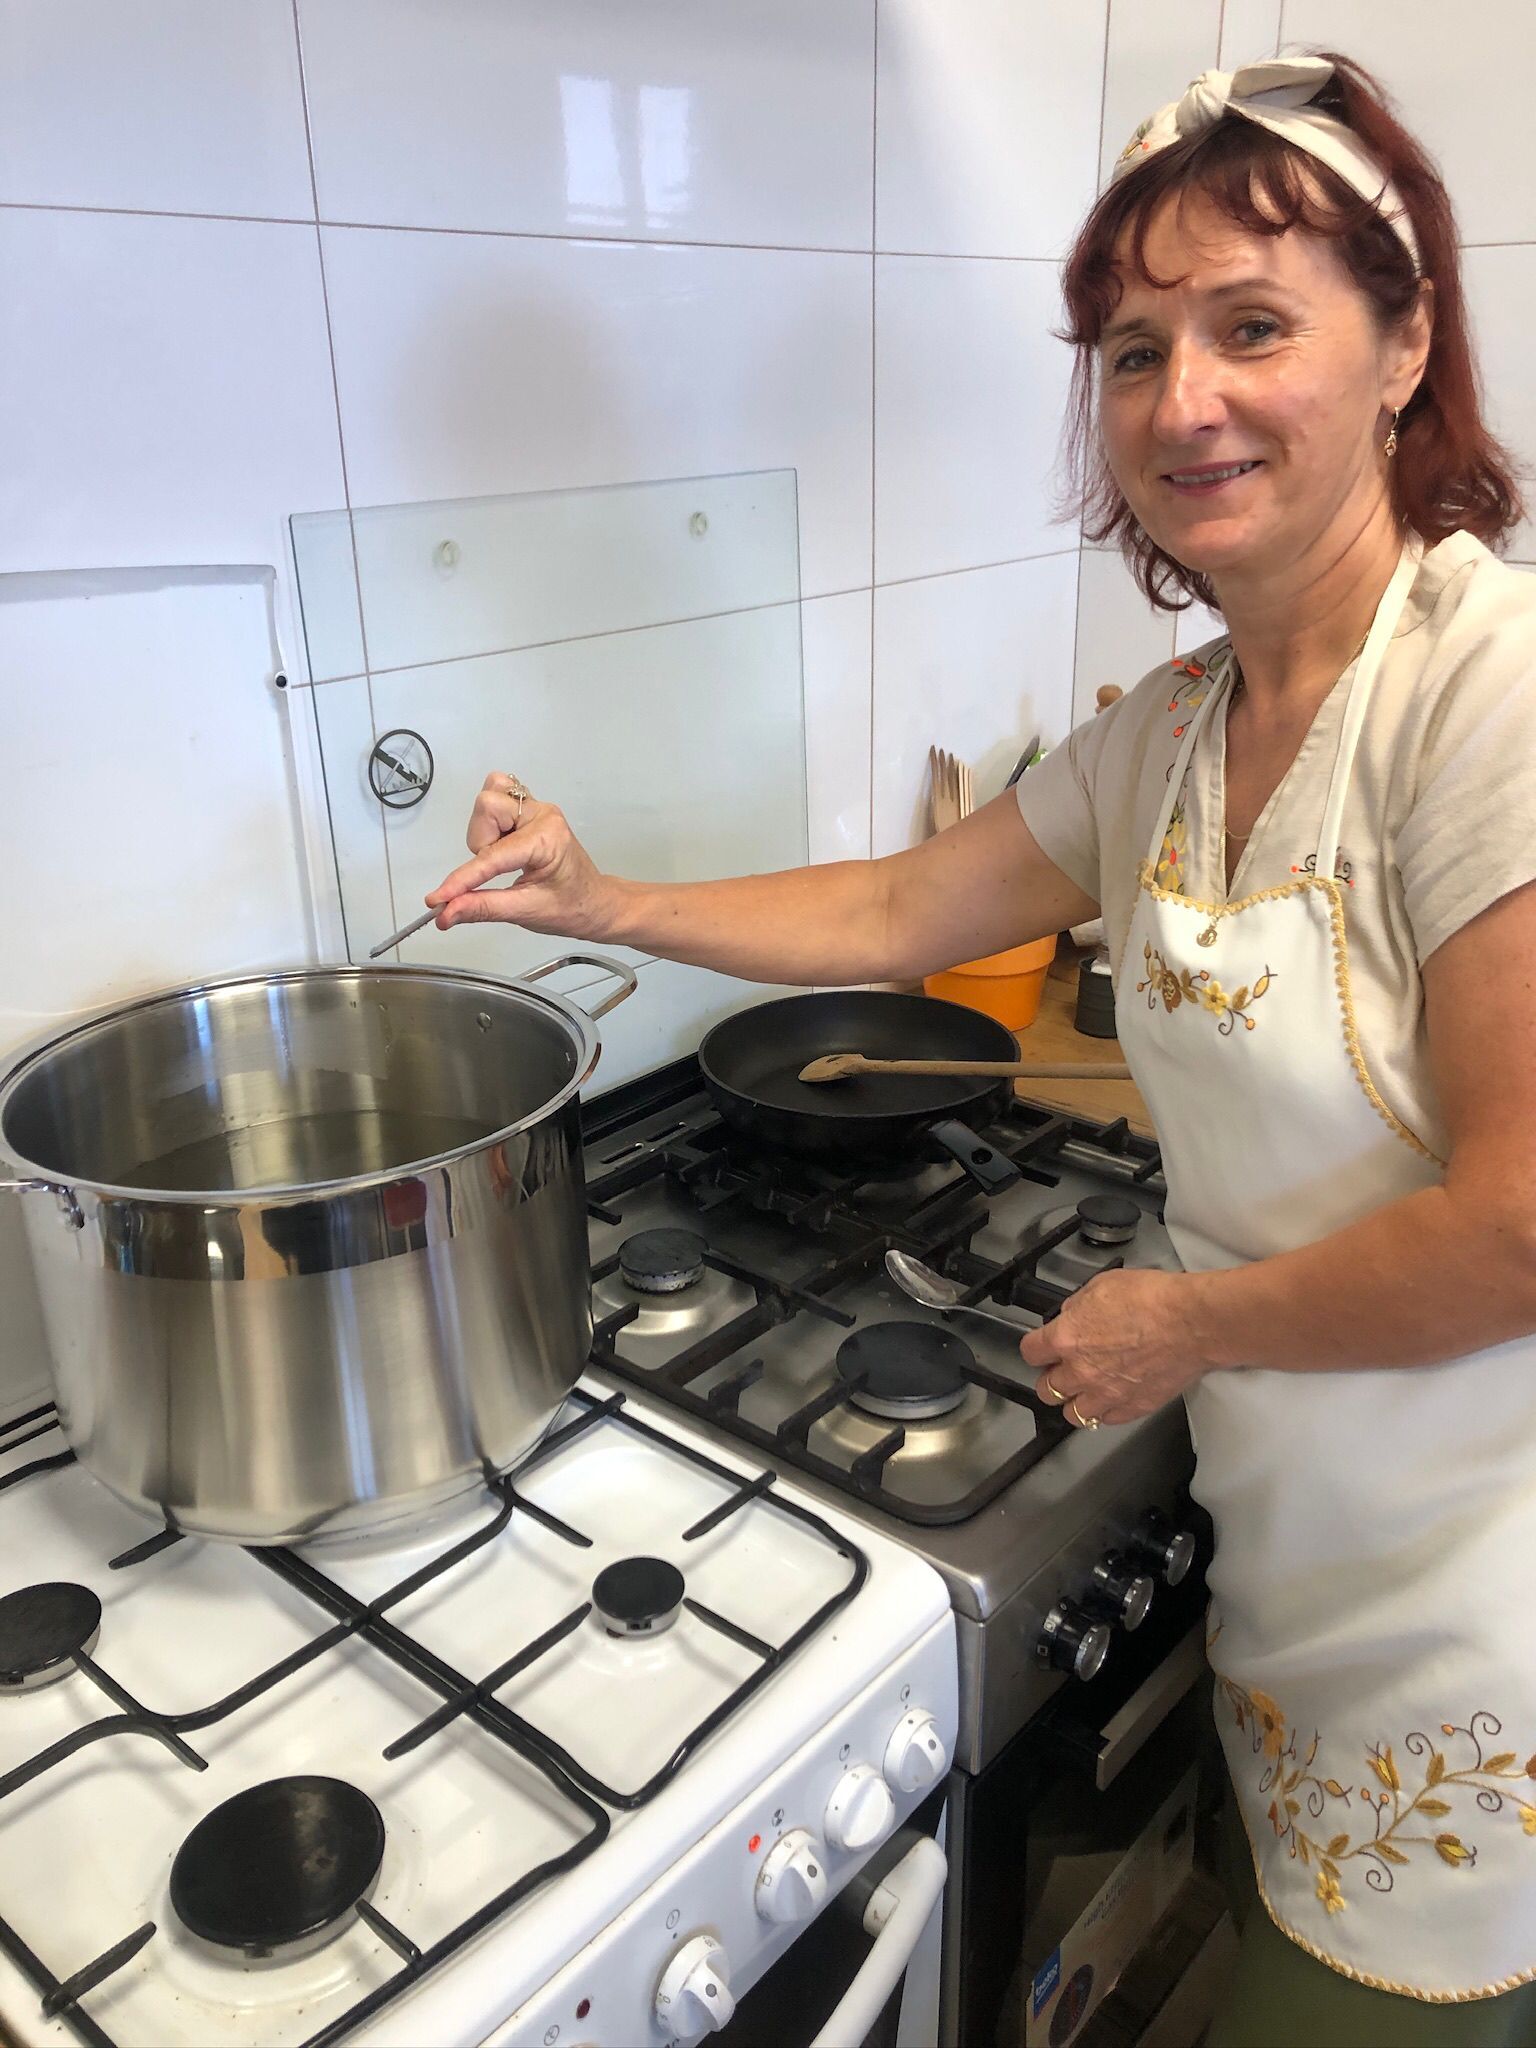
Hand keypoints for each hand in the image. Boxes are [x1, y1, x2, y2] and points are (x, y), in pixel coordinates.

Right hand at [424, 773, 623, 937]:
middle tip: (495, 871)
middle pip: (487, 807)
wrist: (594, 902)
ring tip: (502, 859)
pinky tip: (502, 845)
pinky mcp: (527, 810)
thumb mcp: (526, 912)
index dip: (462, 880)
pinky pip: (496, 799)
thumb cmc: (571, 907)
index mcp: (548, 838)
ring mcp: (535, 808)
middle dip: (481, 844)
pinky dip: (490, 823)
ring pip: (489, 800)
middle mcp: (542, 814)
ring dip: (485, 832)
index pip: (492, 856)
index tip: (438, 899)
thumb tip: (446, 913)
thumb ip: (482, 908)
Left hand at [1018, 1268, 1213, 1426]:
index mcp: (1066, 1338)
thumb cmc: (1153, 1299)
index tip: (1041, 1348)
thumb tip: (1071, 1315)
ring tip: (1084, 1389)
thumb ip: (1078, 1306)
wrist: (1191, 1322)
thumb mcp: (1102, 1286)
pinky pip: (1107, 1420)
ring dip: (1075, 1401)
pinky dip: (1106, 1411)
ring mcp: (1107, 1395)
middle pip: (1046, 1390)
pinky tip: (1111, 1397)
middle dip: (1051, 1378)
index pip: (1030, 1352)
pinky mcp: (1133, 1407)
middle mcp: (1081, 1372)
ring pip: (1073, 1414)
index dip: (1036, 1348)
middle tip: (1062, 1369)